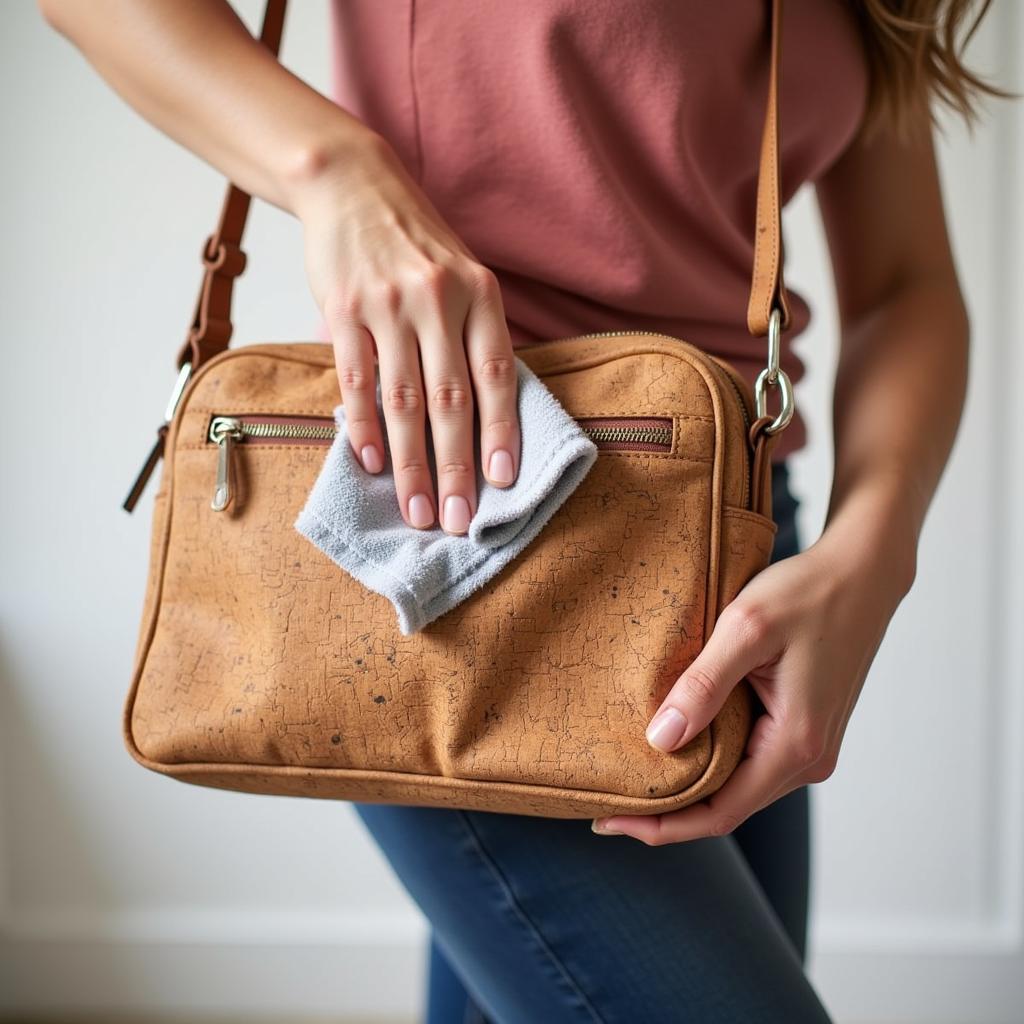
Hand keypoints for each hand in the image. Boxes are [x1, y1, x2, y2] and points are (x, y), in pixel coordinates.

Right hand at [293, 132, 520, 533]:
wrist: (354, 187)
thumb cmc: (416, 246)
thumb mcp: (463, 278)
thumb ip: (474, 339)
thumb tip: (483, 421)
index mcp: (480, 295)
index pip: (497, 376)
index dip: (502, 433)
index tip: (504, 482)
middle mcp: (439, 300)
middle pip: (452, 400)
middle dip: (456, 468)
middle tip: (458, 520)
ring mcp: (388, 305)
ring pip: (404, 401)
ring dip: (411, 464)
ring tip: (417, 510)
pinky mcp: (343, 310)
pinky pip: (356, 380)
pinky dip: (364, 426)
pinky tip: (373, 463)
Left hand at [591, 531, 913, 843]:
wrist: (862, 572)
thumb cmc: (808, 592)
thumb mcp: (745, 629)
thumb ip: (703, 686)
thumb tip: (660, 740)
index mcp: (796, 743)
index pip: (720, 814)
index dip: (661, 825)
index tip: (608, 819)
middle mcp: (810, 758)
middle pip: (728, 809)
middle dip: (668, 813)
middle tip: (607, 804)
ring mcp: (812, 745)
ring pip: (739, 787)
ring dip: (689, 789)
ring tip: (634, 778)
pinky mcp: (806, 727)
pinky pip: (751, 762)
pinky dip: (712, 764)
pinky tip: (677, 747)